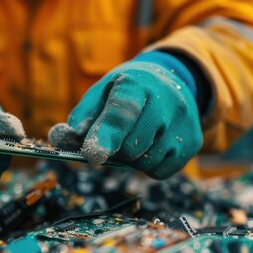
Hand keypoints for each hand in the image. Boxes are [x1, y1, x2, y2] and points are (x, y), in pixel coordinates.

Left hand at [49, 58, 202, 178]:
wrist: (170, 81)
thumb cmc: (126, 92)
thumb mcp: (101, 93)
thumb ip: (81, 117)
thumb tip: (59, 140)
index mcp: (137, 83)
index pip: (121, 113)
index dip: (105, 136)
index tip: (92, 156)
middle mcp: (166, 100)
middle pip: (132, 146)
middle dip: (117, 150)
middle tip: (117, 137)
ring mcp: (184, 122)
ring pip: (146, 162)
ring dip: (132, 159)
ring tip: (136, 137)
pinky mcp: (193, 142)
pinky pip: (161, 172)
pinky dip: (149, 167)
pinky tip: (151, 146)